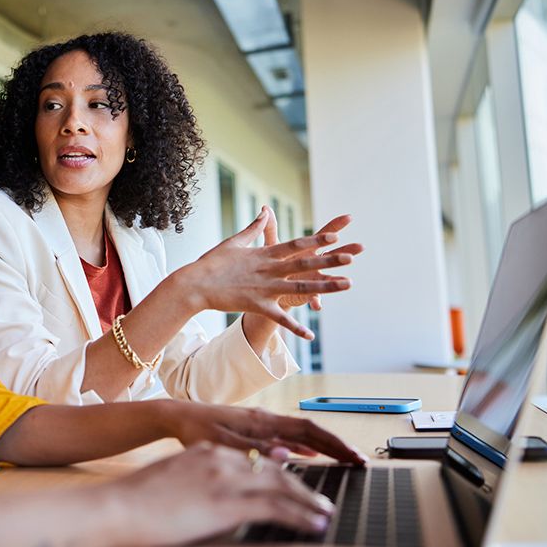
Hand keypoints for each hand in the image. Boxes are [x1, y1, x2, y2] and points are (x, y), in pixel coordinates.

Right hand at [108, 443, 334, 546]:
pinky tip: (316, 523)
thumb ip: (197, 484)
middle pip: (274, 469)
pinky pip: (276, 506)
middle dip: (302, 484)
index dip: (279, 473)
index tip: (295, 485)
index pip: (253, 461)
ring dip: (308, 500)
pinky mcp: (227, 501)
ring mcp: (226, 479)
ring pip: (282, 484)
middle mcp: (221, 460)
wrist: (117, 507)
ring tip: (324, 512)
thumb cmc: (135, 503)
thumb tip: (209, 500)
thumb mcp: (172, 483)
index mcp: (207, 454)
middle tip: (321, 499)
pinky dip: (302, 514)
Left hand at [162, 400, 366, 464]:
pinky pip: (288, 438)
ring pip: (301, 434)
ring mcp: (261, 423)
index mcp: (263, 421)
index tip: (355, 458)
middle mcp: (266, 419)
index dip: (335, 444)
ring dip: (324, 446)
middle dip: (338, 445)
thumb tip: (290, 455)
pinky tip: (309, 457)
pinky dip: (305, 447)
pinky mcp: (254, 429)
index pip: (310, 431)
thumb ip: (256, 451)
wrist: (177, 415)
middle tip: (360, 462)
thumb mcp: (223, 443)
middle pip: (312, 431)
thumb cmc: (196, 429)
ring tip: (344, 460)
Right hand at [177, 207, 355, 338]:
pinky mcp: (257, 305)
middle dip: (330, 259)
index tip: (335, 234)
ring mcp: (265, 288)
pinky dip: (295, 327)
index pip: (295, 244)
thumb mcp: (234, 241)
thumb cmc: (212, 262)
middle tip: (352, 256)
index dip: (316, 239)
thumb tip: (266, 212)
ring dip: (326, 286)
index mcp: (264, 253)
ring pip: (301, 287)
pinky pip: (280, 318)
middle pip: (305, 263)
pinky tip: (311, 335)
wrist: (195, 284)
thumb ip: (254, 229)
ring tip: (348, 284)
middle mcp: (268, 269)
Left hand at [263, 208, 362, 311]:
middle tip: (360, 247)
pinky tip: (317, 306)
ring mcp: (312, 279)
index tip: (349, 217)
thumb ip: (270, 228)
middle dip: (346, 251)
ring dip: (337, 280)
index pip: (323, 236)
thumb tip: (265, 207)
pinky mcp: (306, 293)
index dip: (335, 226)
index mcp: (307, 249)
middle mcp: (314, 263)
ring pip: (328, 278)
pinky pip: (312, 298)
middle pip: (332, 256)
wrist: (268, 287)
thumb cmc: (272, 264)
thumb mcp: (271, 246)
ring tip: (348, 281)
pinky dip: (315, 301)